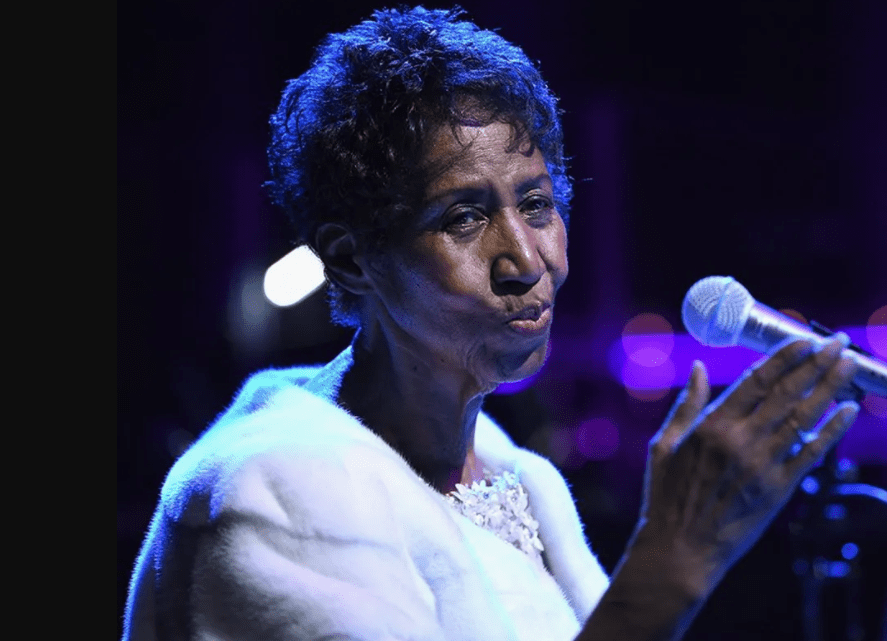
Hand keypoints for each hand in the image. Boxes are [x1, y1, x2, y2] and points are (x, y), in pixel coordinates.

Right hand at [636, 334, 859, 596]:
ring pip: (804, 418)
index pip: (756, 381)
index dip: (784, 357)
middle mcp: (740, 442)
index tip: (803, 339)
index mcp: (710, 426)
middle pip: (787, 393)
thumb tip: (700, 368)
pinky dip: (832, 430)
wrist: (680, 550)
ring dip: (831, 388)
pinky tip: (849, 410)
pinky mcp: (779, 491)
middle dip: (817, 364)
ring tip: (849, 365)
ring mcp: (763, 466)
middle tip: (838, 342)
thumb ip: (687, 404)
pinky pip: (812, 454)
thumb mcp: (664, 444)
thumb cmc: (666, 496)